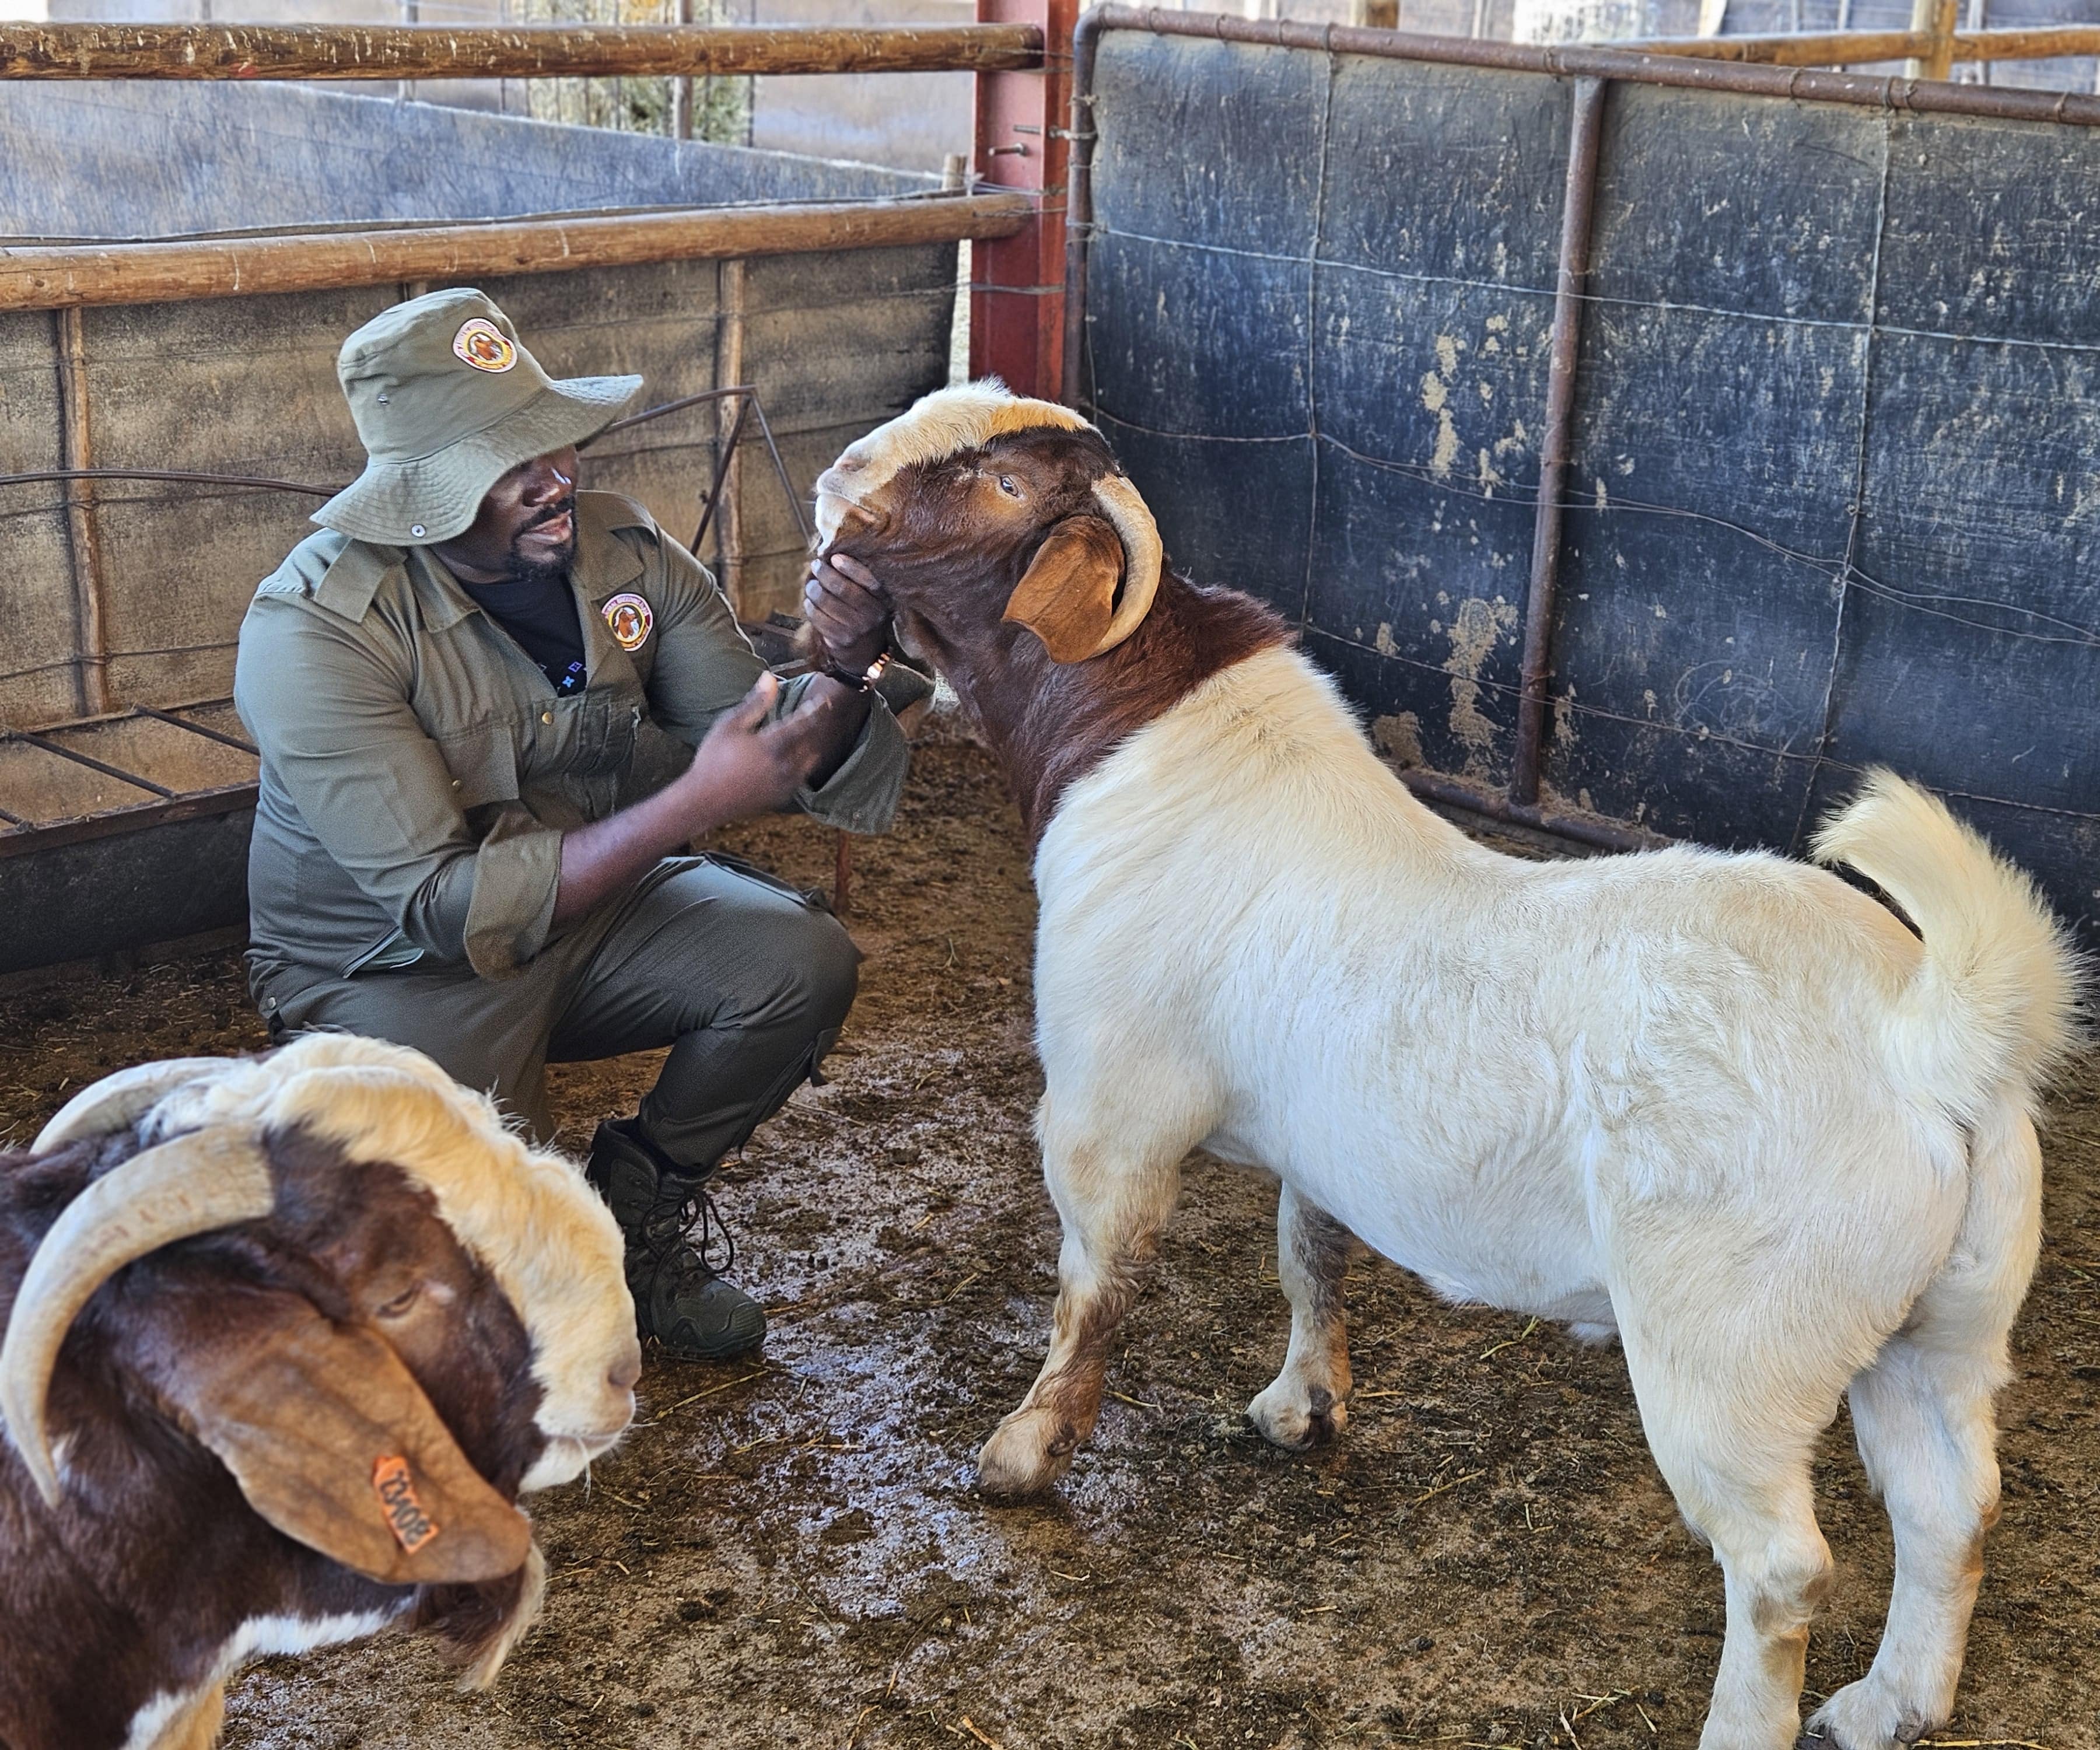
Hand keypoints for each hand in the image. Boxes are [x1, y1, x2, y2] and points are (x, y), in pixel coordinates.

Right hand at [675, 674, 829, 826]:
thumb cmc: (713, 758)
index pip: (803, 723)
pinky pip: (802, 777)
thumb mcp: (730, 725)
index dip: (816, 710)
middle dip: (816, 727)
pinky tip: (797, 757)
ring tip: (809, 734)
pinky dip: (804, 764)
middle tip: (819, 715)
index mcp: (771, 745)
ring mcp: (785, 784)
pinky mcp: (783, 797)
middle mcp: (784, 766)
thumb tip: (770, 677)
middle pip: (812, 742)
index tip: (824, 701)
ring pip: (810, 760)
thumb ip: (755, 703)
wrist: (704, 801)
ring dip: (813, 745)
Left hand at [804, 553, 891, 675]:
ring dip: (813, 589)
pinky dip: (810, 607)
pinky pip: (818, 617)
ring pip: (826, 602)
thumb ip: (858, 580)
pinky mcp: (841, 639)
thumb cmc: (864, 616)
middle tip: (816, 565)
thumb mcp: (871, 599)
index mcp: (882, 600)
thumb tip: (831, 555)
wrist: (865, 654)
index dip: (849, 566)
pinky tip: (809, 602)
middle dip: (824, 573)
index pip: (867, 579)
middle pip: (842, 588)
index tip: (834, 557)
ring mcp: (856, 629)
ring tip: (811, 585)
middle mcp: (872, 615)